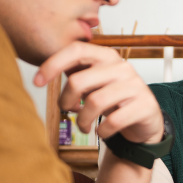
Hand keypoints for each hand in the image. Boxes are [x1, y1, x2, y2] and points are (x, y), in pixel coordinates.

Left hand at [35, 42, 162, 143]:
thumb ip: (77, 75)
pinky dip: (101, 131)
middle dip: (65, 100)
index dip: (53, 64)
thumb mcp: (96, 83)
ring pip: (94, 102)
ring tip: (83, 126)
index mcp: (107, 57)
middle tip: (66, 110)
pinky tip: (101, 131)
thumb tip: (43, 73)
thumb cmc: (114, 99)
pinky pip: (113, 121)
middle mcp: (122, 67)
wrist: (146, 118)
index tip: (36, 81)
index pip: (76, 50)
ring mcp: (135, 86)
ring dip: (82, 120)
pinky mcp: (145, 106)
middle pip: (79, 80)